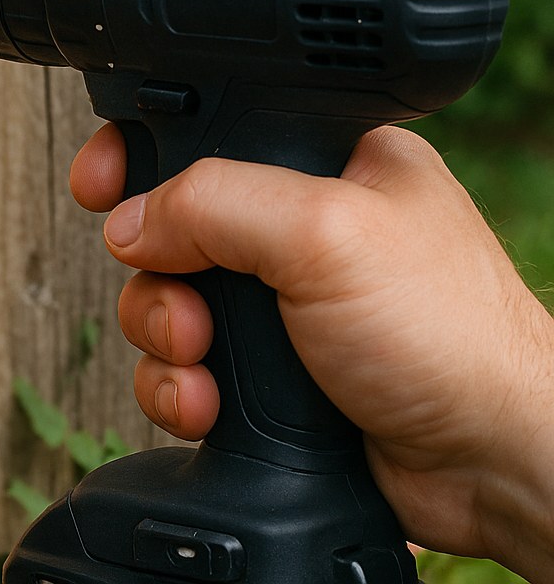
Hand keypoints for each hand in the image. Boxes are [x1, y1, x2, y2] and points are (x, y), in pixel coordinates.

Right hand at [73, 124, 553, 575]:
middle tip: (184, 298)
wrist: (491, 465)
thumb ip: (213, 203)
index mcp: (328, 162)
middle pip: (171, 226)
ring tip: (205, 363)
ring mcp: (284, 305)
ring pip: (167, 302)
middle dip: (156, 271)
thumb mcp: (325, 234)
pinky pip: (182, 368)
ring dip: (165, 339)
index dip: (143, 153)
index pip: (208, 129)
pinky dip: (179, 389)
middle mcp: (302, 230)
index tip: (103, 181)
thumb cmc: (455, 339)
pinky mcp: (269, 373)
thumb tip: (130, 222)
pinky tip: (210, 405)